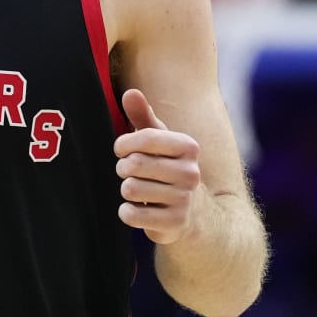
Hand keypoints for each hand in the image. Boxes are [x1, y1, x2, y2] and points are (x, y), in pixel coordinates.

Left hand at [114, 88, 202, 244]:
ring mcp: (184, 200)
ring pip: (130, 189)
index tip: (121, 149)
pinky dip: (127, 212)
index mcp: (189, 147)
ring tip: (138, 190)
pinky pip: (132, 215)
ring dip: (126, 190)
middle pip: (134, 164)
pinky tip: (138, 209)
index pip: (145, 137)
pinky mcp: (174, 224)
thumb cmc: (168, 168)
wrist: (195, 215)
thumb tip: (130, 92)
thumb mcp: (159, 142)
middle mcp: (191, 173)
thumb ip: (143, 116)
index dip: (124, 144)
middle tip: (129, 173)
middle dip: (123, 168)